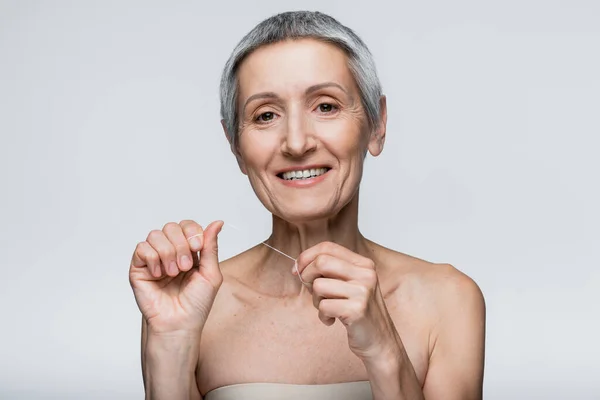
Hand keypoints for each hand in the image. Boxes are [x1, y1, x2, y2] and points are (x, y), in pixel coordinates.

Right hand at [129, 220, 223, 334]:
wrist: (179, 324)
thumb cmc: (196, 304)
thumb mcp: (211, 273)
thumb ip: (211, 247)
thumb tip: (218, 222)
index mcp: (189, 251)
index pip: (187, 226)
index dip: (192, 232)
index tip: (198, 248)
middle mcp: (171, 252)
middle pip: (171, 227)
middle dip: (181, 245)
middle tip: (184, 267)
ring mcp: (154, 259)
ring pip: (155, 235)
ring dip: (167, 253)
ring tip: (173, 273)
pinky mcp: (139, 268)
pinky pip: (142, 248)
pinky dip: (153, 259)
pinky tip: (159, 275)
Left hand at [295, 242, 400, 361]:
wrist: (380, 341)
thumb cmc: (359, 313)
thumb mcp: (349, 285)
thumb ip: (330, 271)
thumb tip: (298, 265)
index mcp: (363, 264)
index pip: (327, 247)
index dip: (306, 257)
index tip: (297, 270)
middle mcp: (366, 274)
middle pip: (321, 262)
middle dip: (307, 276)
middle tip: (311, 291)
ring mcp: (363, 291)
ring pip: (319, 286)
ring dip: (316, 301)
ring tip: (328, 309)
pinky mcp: (357, 310)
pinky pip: (324, 306)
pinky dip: (323, 316)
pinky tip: (332, 320)